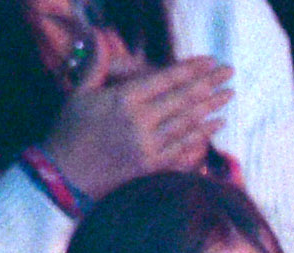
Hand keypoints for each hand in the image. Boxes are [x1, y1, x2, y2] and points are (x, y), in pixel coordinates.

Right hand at [43, 45, 233, 198]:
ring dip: (211, 108)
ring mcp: (148, 147)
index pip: (166, 79)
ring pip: (187, 124)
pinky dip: (202, 137)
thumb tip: (98, 33)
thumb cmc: (70, 132)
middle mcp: (140, 122)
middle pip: (183, 99)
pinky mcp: (152, 168)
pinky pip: (183, 150)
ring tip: (228, 95)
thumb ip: (96, 64)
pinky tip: (216, 126)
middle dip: (209, 83)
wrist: (64, 177)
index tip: (210, 61)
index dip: (191, 69)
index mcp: (123, 100)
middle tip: (229, 73)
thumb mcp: (79, 93)